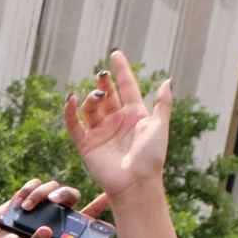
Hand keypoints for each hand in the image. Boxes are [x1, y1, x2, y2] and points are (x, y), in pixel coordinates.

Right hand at [0, 179, 109, 237]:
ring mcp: (43, 202)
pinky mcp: (27, 194)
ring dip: (40, 195)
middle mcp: (55, 213)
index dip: (98, 206)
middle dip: (64, 194)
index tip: (107, 197)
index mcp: (62, 229)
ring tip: (26, 209)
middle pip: (70, 195)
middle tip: (53, 201)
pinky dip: (27, 191)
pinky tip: (18, 203)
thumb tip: (47, 231)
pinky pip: (34, 184)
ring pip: (51, 187)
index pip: (86, 217)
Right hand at [65, 51, 172, 199]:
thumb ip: (162, 104)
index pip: (126, 87)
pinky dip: (70, 112)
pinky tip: (71, 99)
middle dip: (104, 82)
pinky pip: (74, 125)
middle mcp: (116, 121)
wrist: (135, 183)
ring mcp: (100, 132)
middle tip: (102, 74)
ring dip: (92, 97)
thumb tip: (167, 80)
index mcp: (134, 115)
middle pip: (107, 95)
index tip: (115, 54)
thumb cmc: (151, 158)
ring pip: (91, 107)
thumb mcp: (160, 127)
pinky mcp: (86, 144)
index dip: (121, 71)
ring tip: (98, 95)